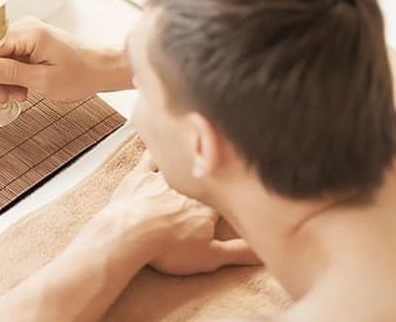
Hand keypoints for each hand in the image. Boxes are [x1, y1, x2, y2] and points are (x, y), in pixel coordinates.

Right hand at [0, 17, 129, 103]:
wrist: (101, 69)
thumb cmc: (80, 75)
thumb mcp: (43, 80)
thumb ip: (11, 73)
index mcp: (28, 33)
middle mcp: (25, 28)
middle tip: (3, 99)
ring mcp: (28, 34)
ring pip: (1, 57)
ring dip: (4, 80)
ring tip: (17, 97)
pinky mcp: (32, 42)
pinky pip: (12, 57)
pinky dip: (13, 75)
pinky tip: (22, 89)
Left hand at [110, 153, 259, 275]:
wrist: (129, 233)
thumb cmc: (169, 248)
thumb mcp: (210, 257)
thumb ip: (240, 253)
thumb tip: (266, 252)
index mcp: (207, 205)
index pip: (227, 195)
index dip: (233, 192)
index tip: (241, 186)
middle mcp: (188, 186)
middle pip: (206, 174)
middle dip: (214, 169)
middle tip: (222, 157)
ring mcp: (163, 178)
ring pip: (179, 160)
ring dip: (187, 154)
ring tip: (197, 141)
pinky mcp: (139, 176)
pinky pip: (150, 157)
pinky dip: (155, 149)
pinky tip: (158, 139)